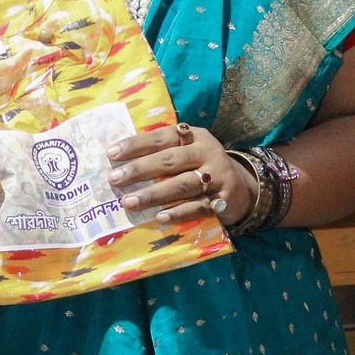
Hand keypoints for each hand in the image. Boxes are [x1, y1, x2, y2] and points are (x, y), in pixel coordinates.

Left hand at [106, 120, 253, 226]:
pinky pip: (198, 207)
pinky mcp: (223, 200)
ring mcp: (217, 176)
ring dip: (154, 194)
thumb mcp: (187, 151)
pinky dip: (178, 213)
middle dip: (139, 169)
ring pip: (182, 184)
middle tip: (114, 179)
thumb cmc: (201, 167)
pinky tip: (159, 217)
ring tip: (129, 202)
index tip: (111, 153)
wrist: (242, 188)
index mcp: (194, 137)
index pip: (161, 137)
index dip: (136, 144)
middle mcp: (207, 153)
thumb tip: (119, 161)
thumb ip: (161, 153)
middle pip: (170, 160)